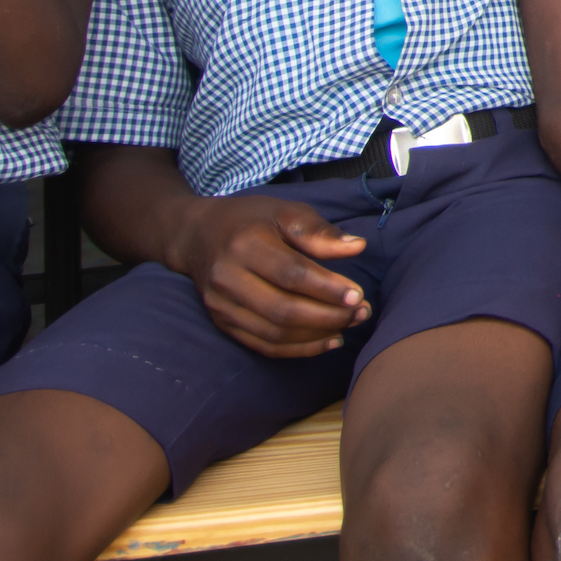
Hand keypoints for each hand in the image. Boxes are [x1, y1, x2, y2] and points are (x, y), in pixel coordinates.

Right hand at [166, 194, 370, 357]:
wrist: (198, 235)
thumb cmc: (252, 220)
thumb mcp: (286, 212)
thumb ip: (319, 232)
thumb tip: (357, 247)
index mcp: (245, 244)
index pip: (291, 274)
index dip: (326, 288)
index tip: (358, 294)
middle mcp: (228, 278)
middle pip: (283, 310)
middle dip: (328, 316)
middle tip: (361, 312)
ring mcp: (221, 306)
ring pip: (274, 333)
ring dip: (318, 335)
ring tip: (351, 324)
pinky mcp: (222, 324)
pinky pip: (263, 346)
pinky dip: (298, 349)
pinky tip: (328, 340)